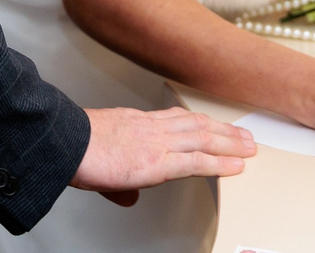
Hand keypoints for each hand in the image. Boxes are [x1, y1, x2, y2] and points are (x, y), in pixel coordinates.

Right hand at [71, 106, 255, 207]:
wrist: (66, 142)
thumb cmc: (74, 147)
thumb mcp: (99, 161)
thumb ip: (120, 182)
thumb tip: (128, 196)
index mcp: (136, 122)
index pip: (176, 119)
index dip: (200, 122)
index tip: (214, 124)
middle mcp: (151, 128)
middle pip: (196, 124)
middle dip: (223, 130)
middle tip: (244, 135)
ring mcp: (157, 143)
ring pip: (203, 139)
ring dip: (230, 143)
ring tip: (249, 148)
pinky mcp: (158, 162)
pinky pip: (196, 162)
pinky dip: (219, 164)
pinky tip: (235, 166)